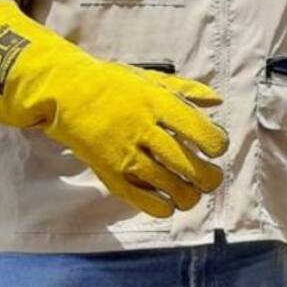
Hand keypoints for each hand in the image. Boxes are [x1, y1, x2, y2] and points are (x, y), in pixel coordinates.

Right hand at [0, 0, 228, 216]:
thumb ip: (187, 91)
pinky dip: (162, 207)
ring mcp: (124, 154)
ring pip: (168, 186)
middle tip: (212, 178)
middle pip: (188, 165)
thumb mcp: (152, 79)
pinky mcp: (109, 173)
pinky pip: (141, 200)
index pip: (200, 131)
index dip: (216, 145)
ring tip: (194, 192)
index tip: (216, 148)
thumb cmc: (115, 83)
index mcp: (158, 103)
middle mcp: (143, 130)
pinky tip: (169, 203)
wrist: (67, 93)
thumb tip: (219, 102)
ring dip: (189, 195)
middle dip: (209, 178)